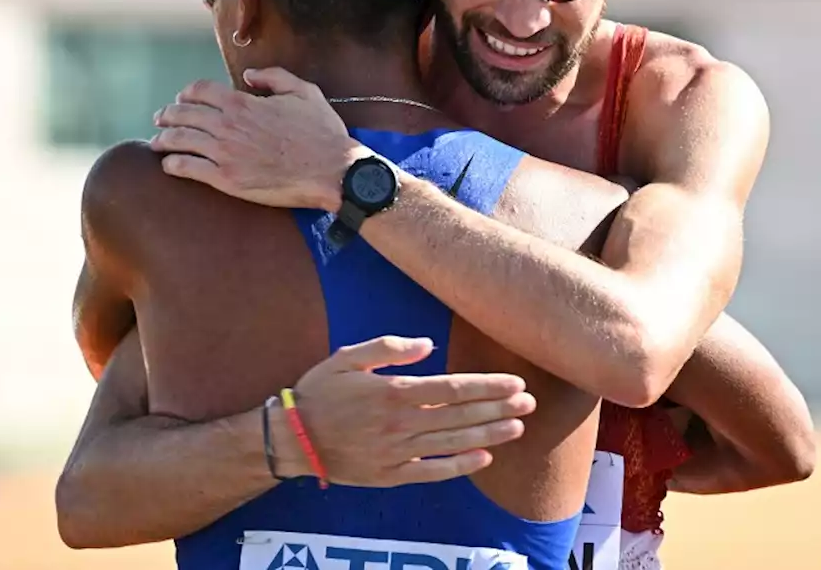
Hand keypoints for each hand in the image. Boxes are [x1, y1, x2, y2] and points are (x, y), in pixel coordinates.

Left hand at [150, 69, 364, 210]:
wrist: (331, 171)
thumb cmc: (322, 132)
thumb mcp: (304, 92)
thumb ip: (274, 77)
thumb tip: (250, 75)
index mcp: (243, 103)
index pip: (199, 90)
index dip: (186, 94)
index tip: (182, 100)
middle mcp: (228, 125)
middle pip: (183, 114)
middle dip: (167, 115)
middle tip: (160, 119)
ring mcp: (225, 153)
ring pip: (179, 140)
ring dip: (163, 139)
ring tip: (157, 142)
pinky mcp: (226, 179)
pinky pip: (188, 168)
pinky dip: (173, 164)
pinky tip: (169, 165)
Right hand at [272, 335, 534, 486]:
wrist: (291, 438)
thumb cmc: (319, 391)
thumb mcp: (347, 357)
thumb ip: (388, 348)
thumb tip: (427, 345)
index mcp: (393, 392)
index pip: (452, 388)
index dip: (486, 386)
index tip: (514, 382)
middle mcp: (400, 424)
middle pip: (460, 416)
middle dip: (497, 408)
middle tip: (530, 403)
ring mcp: (397, 452)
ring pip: (452, 443)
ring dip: (488, 435)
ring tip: (517, 427)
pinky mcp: (390, 474)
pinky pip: (431, 472)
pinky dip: (459, 467)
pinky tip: (483, 460)